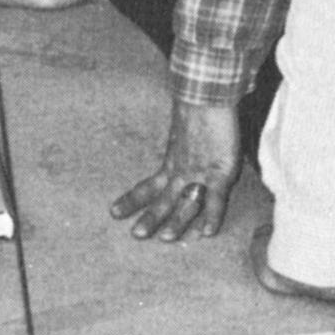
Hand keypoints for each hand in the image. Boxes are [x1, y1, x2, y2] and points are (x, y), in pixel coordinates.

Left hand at [110, 98, 238, 240]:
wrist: (208, 96)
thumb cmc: (198, 110)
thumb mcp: (182, 134)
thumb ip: (181, 148)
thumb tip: (180, 148)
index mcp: (171, 163)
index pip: (147, 186)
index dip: (132, 200)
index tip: (114, 212)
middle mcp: (181, 171)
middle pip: (162, 199)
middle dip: (150, 217)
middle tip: (136, 235)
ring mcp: (200, 173)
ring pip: (185, 203)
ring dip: (176, 221)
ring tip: (166, 239)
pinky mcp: (220, 172)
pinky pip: (215, 199)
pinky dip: (212, 216)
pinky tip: (207, 232)